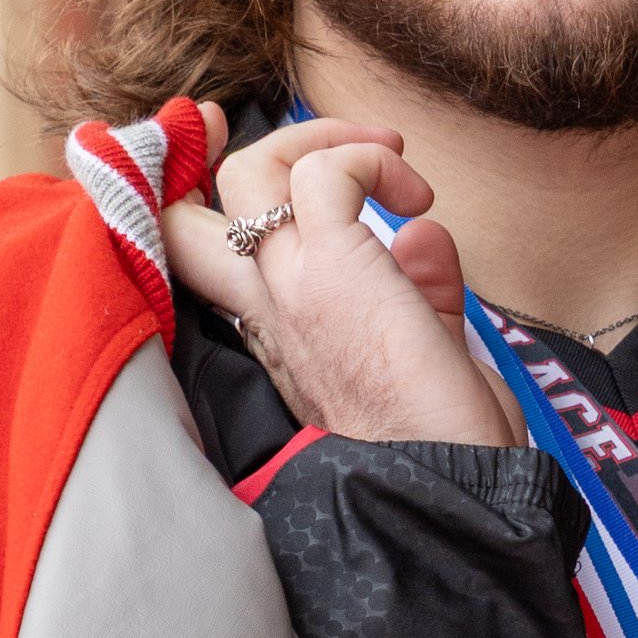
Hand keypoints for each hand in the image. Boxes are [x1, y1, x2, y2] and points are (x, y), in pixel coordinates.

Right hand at [162, 106, 521, 451]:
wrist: (453, 493)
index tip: (262, 161)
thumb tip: (420, 234)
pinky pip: (322, 172)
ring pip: (246, 172)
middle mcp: (265, 314)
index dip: (206, 206)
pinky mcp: (328, 270)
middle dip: (233, 155)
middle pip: (184, 215)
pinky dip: (368, 161)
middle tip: (331, 147)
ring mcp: (287, 290)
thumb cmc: (447, 446)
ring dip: (324, 143)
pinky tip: (415, 197)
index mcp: (276, 338)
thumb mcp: (425, 354)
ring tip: (393, 166)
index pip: (199, 265)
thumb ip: (417, 289)